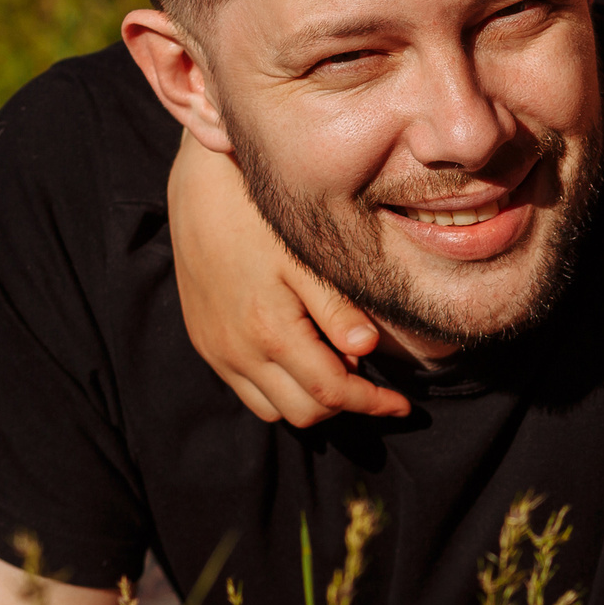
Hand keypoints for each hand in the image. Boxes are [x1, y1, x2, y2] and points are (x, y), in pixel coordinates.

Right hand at [167, 134, 409, 425]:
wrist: (201, 191)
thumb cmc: (262, 218)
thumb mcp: (307, 257)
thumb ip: (336, 307)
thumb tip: (366, 350)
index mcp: (269, 331)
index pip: (331, 392)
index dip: (372, 403)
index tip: (403, 405)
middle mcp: (237, 351)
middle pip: (303, 412)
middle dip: (345, 404)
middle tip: (375, 383)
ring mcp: (217, 351)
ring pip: (272, 409)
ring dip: (310, 400)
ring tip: (338, 367)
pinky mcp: (205, 343)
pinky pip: (246, 390)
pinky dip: (279, 388)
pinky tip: (302, 357)